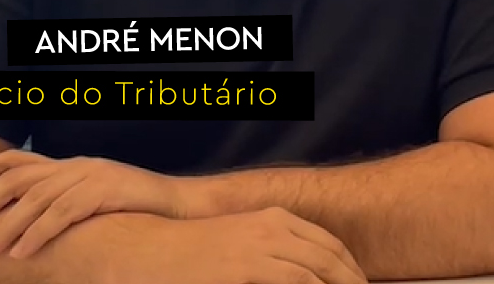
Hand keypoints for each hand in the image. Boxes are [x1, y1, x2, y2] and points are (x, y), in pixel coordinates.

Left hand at [0, 150, 190, 257]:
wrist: (177, 205)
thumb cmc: (131, 209)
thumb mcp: (89, 200)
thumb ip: (59, 206)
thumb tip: (22, 227)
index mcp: (66, 165)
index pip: (14, 160)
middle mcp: (72, 166)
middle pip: (15, 179)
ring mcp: (89, 176)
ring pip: (35, 199)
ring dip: (5, 227)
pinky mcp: (104, 192)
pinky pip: (63, 214)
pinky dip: (38, 234)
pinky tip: (21, 254)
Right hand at [94, 210, 364, 283]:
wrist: (142, 250)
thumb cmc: (189, 253)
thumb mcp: (238, 244)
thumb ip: (271, 254)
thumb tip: (304, 274)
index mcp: (274, 219)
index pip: (330, 245)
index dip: (350, 271)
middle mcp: (272, 228)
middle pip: (332, 260)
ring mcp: (258, 248)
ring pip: (318, 274)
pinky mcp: (243, 269)